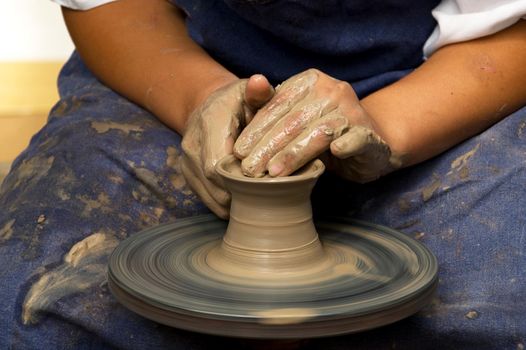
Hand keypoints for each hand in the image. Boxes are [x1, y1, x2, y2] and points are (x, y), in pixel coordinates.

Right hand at [181, 75, 273, 217]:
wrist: (208, 106)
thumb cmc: (238, 101)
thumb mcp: (250, 92)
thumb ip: (260, 92)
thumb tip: (260, 82)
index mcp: (209, 122)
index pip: (218, 162)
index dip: (241, 178)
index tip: (265, 180)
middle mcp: (192, 144)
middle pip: (214, 182)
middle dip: (241, 193)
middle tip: (268, 196)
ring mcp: (187, 162)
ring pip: (211, 196)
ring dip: (235, 202)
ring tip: (259, 200)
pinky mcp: (188, 175)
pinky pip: (207, 199)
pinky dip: (227, 203)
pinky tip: (244, 200)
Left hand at [233, 69, 400, 182]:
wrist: (369, 141)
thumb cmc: (321, 129)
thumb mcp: (293, 116)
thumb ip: (268, 107)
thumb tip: (250, 91)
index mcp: (310, 81)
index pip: (278, 104)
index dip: (256, 129)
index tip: (239, 151)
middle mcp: (332, 90)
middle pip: (294, 120)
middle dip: (268, 146)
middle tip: (250, 169)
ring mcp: (352, 110)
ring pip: (318, 132)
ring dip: (294, 154)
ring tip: (273, 173)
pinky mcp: (369, 133)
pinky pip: (357, 138)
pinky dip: (347, 144)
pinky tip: (335, 152)